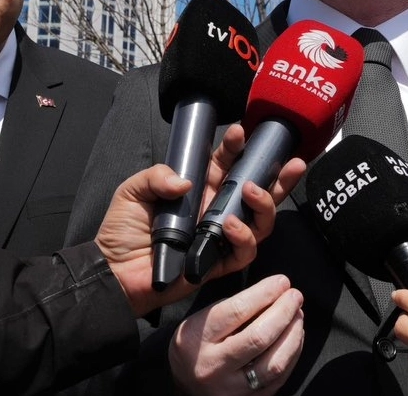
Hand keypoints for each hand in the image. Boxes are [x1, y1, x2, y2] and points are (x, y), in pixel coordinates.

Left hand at [95, 122, 306, 316]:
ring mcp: (221, 236)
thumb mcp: (133, 191)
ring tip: (250, 190)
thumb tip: (188, 180)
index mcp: (202, 188)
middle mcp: (217, 210)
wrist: (113, 273)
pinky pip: (245, 251)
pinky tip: (229, 225)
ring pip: (262, 220)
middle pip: (260, 191)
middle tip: (293, 162)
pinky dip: (243, 236)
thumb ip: (157, 176)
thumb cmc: (122, 232)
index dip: (239, 147)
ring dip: (264, 203)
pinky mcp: (219, 262)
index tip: (240, 133)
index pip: (229, 163)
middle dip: (281, 176)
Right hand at [170, 275, 305, 395]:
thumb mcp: (201, 320)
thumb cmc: (197, 344)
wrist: (183, 385)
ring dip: (293, 334)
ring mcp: (231, 388)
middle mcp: (213, 366)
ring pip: (274, 363)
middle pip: (258, 337)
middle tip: (295, 296)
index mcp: (197, 339)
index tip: (282, 282)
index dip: (265, 292)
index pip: (237, 311)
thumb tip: (273, 292)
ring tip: (297, 315)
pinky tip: (294, 337)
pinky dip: (292, 354)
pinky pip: (279, 378)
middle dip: (284, 312)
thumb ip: (233, 307)